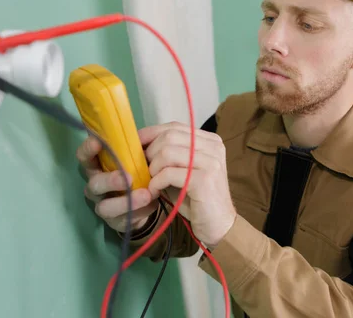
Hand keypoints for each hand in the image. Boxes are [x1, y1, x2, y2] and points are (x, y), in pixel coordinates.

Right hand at [76, 136, 157, 232]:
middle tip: (129, 178)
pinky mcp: (114, 221)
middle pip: (94, 183)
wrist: (148, 199)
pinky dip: (138, 211)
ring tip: (146, 194)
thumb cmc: (138, 171)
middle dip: (110, 180)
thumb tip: (141, 137)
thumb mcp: (138, 158)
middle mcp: (96, 185)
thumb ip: (136, 148)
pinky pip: (122, 218)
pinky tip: (151, 204)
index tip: (98, 142)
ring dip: (126, 201)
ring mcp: (103, 204)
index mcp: (98, 166)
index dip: (88, 150)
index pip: (85, 156)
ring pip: (105, 206)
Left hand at [139, 121, 236, 247]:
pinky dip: (156, 183)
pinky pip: (168, 173)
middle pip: (169, 136)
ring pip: (167, 152)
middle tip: (144, 170)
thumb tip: (138, 144)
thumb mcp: (182, 171)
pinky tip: (156, 192)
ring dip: (152, 169)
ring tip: (151, 183)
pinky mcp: (204, 179)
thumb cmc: (197, 200)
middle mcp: (213, 146)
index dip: (151, 133)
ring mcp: (211, 161)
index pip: (174, 126)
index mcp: (210, 141)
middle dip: (150, 153)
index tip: (134, 145)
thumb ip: (168, 155)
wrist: (219, 226)